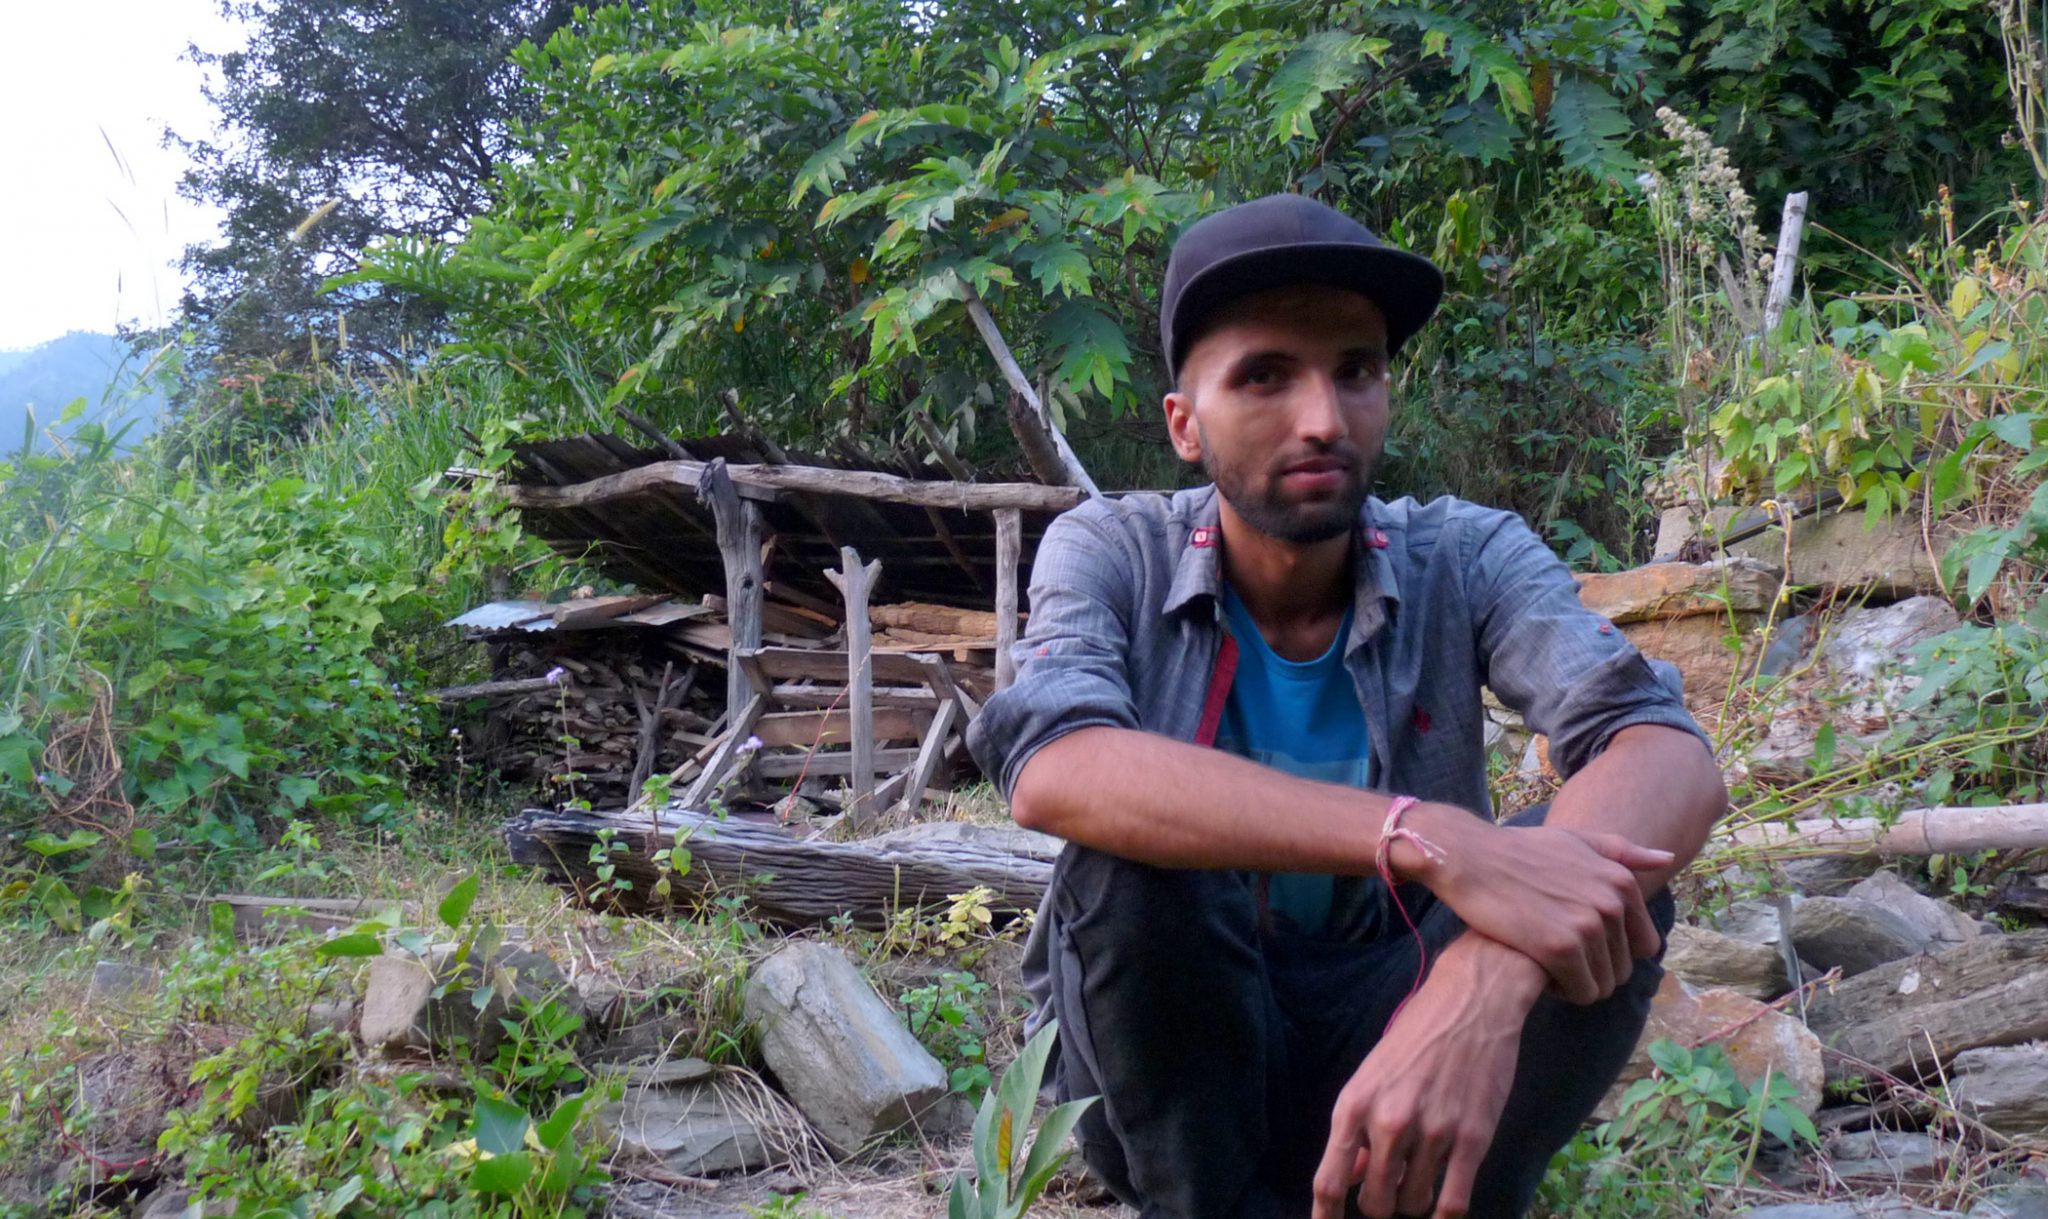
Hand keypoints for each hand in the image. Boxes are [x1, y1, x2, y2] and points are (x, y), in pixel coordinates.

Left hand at [1312, 935, 1542, 1218]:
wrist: (1470, 1001)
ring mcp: (1432, 1132)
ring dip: (1415, 1200)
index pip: (1328, 1181)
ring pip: (1413, 1203)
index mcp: (1354, 1104)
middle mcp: (1389, 1121)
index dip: (1326, 1217)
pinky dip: (1445, 1215)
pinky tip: (1444, 1209)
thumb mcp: (1372, 1074)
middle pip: (1375, 1204)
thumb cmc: (1416, 1035)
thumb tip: (1357, 1174)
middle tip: (1392, 1185)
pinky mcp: (1473, 1138)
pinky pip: (1453, 1203)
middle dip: (1381, 1203)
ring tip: (1422, 1177)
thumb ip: (1361, 1126)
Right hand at [1395, 805, 1668, 1005]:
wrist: (1469, 859)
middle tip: (1556, 955)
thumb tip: (1666, 859)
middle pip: (1623, 970)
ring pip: (1603, 986)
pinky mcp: (1561, 948)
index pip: (1645, 946)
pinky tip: (1537, 968)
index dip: (1612, 953)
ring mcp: (1588, 926)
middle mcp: (1612, 903)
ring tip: (1545, 961)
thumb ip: (1622, 852)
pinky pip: (1581, 992)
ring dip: (1576, 983)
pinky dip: (1561, 990)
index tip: (1580, 944)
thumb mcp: (1575, 841)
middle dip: (1593, 970)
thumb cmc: (1518, 851)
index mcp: (1621, 882)